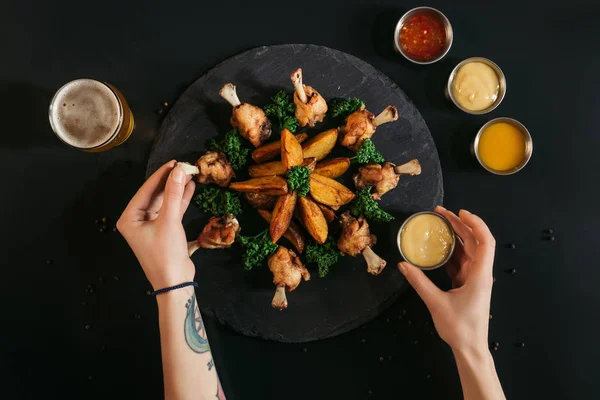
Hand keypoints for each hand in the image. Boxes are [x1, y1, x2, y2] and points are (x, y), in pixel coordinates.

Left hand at [117, 161, 195, 289]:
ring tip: (190, 174)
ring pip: (164, 202)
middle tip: (184, 167)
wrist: (175, 282)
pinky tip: (190, 188)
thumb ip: (174, 194)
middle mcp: (137, 220)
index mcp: (129, 218)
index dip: (161, 175)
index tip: (175, 162)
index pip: (146, 190)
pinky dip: (180, 200)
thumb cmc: (165, 253)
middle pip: (155, 194)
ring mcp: (150, 226)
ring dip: (176, 189)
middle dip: (170, 181)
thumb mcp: (169, 221)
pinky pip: (171, 210)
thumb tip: (179, 170)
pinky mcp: (164, 230)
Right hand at [398, 206, 494, 354]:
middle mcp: (480, 273)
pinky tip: (438, 245)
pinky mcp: (468, 284)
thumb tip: (403, 264)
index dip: (475, 223)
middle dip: (460, 224)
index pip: (485, 241)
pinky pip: (461, 261)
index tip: (459, 212)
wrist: (470, 348)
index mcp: (480, 275)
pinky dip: (451, 250)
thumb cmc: (460, 328)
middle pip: (475, 241)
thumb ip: (419, 282)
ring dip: (456, 235)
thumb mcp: (436, 303)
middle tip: (440, 212)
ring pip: (468, 250)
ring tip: (439, 223)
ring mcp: (474, 278)